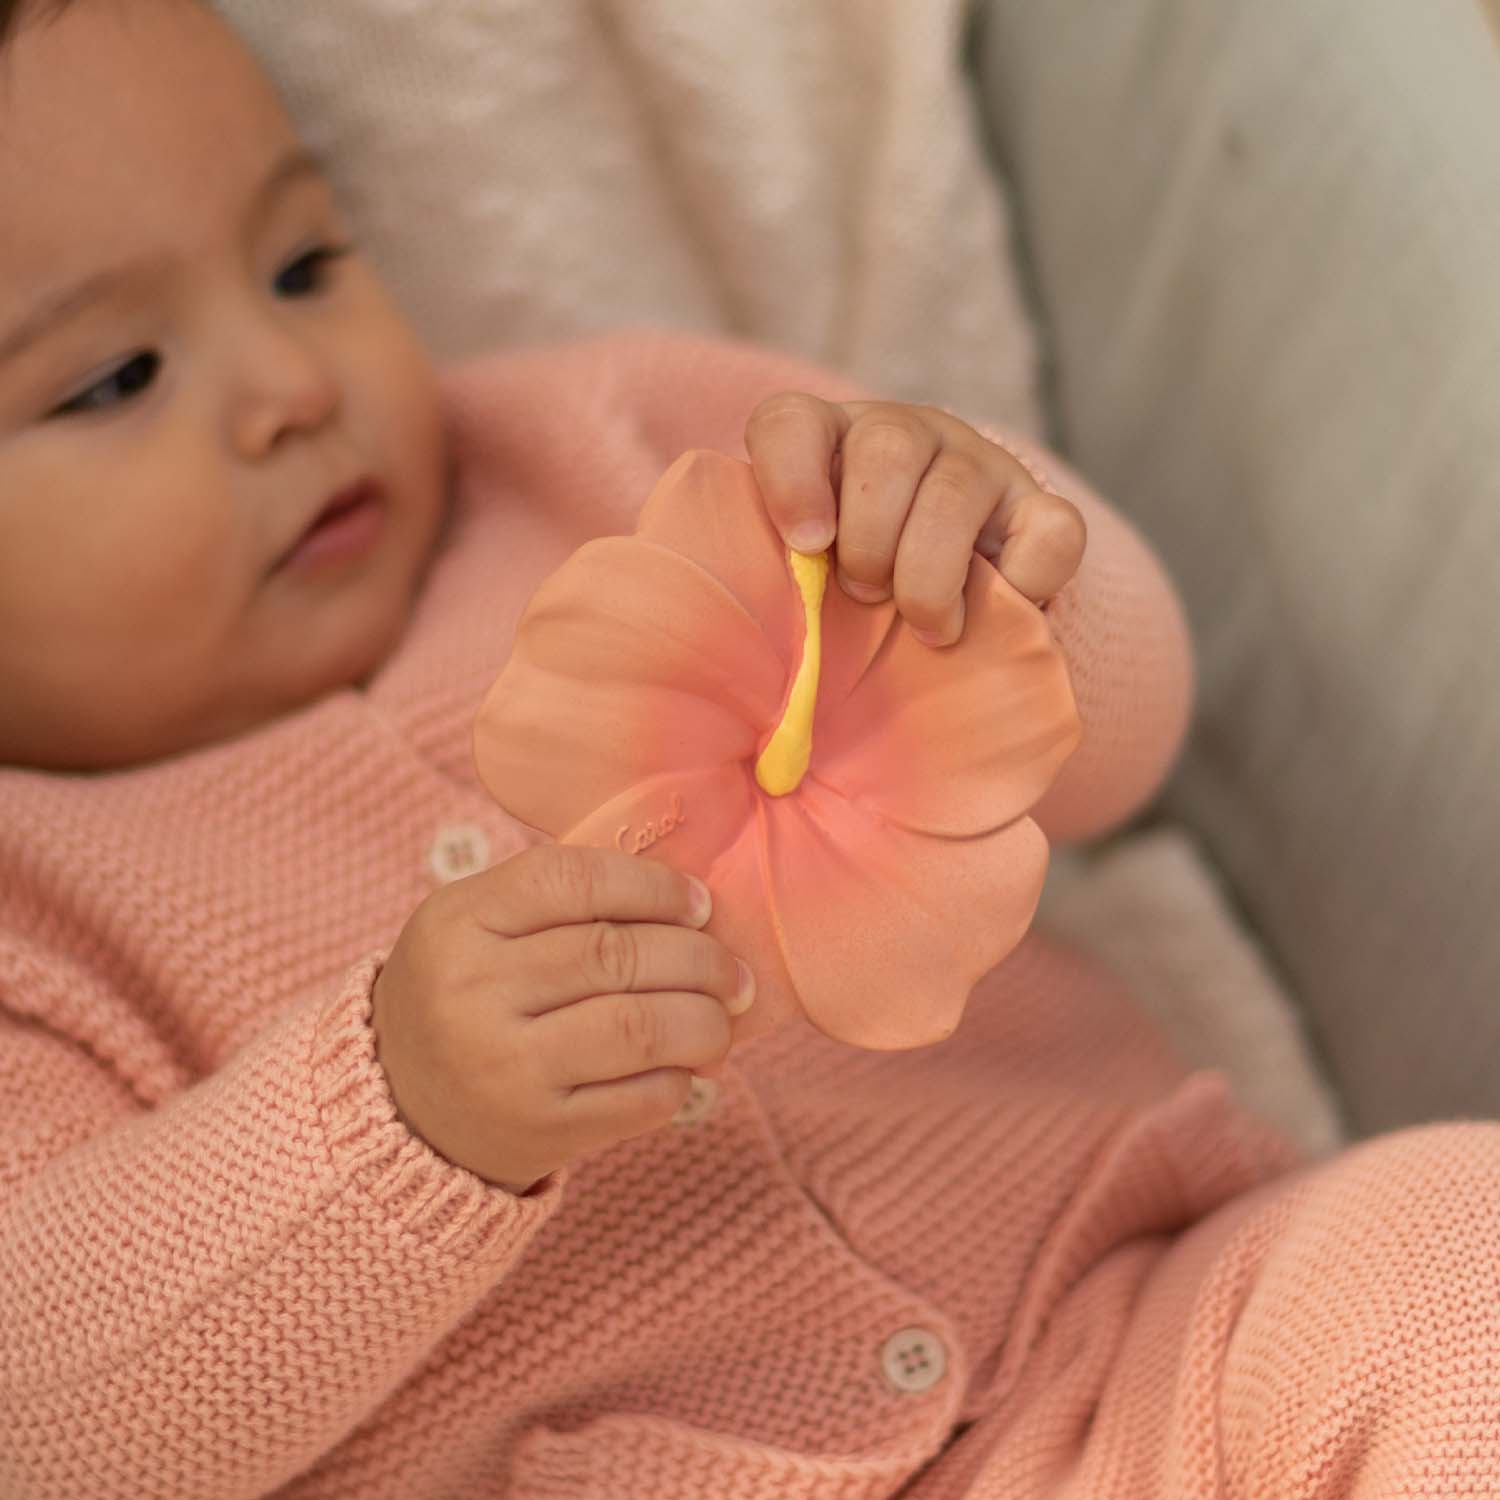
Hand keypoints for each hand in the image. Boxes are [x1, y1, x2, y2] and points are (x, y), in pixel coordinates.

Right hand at [371, 845, 754, 1194]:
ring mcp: (504, 1068)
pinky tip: (684, 1064)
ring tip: (726, 1014)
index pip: (573, 879)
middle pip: (616, 955)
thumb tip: (693, 903)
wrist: (398, 1108)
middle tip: (733, 969)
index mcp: (457, 921)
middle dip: (700, 958)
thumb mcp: (477, 926)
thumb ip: (564, 900)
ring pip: (640, 1027)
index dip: (654, 887)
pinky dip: (681, 1076)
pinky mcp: (538, 1131)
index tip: (700, 904)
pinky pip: (641, 1098)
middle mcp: (472, 991)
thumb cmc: (466, 994)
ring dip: (706, 1019)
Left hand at [745, 393, 1086, 645]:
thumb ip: (777, 587)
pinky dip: (1023, 582)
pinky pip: (1052, 531)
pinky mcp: (1041, 507)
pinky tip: (992, 609)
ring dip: (929, 572)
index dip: (791, 480)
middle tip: (863, 595)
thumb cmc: (849, 598)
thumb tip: (758, 656)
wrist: (940, 613)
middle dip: (870, 540)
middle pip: (886, 449)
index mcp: (825, 442)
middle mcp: (903, 434)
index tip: (807, 545)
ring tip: (924, 626)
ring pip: (957, 489)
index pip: (790, 424)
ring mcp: (978, 465)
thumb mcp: (802, 582)